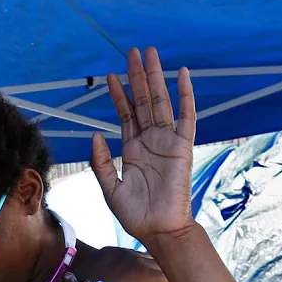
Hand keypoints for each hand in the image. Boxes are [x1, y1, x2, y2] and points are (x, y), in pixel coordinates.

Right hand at [73, 247, 168, 281]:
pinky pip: (166, 279)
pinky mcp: (145, 274)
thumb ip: (92, 281)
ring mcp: (136, 261)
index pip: (133, 256)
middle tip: (173, 274)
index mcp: (109, 253)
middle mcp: (124, 253)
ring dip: (171, 274)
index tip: (150, 272)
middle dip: (160, 266)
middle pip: (149, 257)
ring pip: (161, 265)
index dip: (143, 265)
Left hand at [90, 47, 197, 246]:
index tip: (111, 75)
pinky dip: (186, 95)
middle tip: (133, 51)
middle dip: (138, 76)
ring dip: (156, 78)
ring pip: (162, 102)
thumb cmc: (136, 214)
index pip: (126, 114)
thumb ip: (100, 162)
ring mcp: (168, 141)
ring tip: (151, 54)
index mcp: (133, 149)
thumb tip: (95, 134)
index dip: (119, 94)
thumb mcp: (109, 188)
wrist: (159, 230)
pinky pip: (187, 116)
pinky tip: (182, 75)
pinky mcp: (184, 146)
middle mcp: (150, 141)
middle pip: (144, 100)